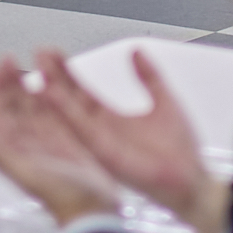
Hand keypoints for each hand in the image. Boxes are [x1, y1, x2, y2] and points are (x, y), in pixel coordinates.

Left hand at [0, 55, 122, 226]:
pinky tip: (56, 86)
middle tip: (12, 59)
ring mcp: (49, 142)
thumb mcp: (26, 174)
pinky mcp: (70, 142)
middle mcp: (29, 144)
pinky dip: (55, 97)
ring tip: (34, 64)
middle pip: (15, 105)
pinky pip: (57, 113)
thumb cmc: (63, 200)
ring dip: (32, 85)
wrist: (95, 214)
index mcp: (14, 149)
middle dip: (11, 81)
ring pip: (35, 106)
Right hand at [31, 47, 227, 232]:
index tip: (51, 53)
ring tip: (39, 74)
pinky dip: (65, 114)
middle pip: (70, 100)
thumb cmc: (181, 151)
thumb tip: (136, 51)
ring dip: (54, 95)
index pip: (81, 90)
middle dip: (54, 78)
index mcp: (111, 119)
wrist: (193, 181)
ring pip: (70, 115)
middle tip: (40, 55)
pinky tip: (53, 97)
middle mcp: (100, 131)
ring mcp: (100, 143)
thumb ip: (149, 76)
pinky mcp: (104, 154)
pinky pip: (81, 131)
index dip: (66, 71)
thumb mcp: (164, 101)